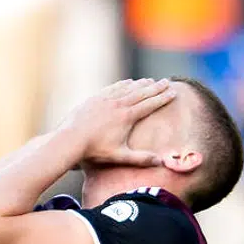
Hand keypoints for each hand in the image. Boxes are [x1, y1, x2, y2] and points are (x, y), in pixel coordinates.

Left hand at [57, 78, 176, 168]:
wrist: (70, 139)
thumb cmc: (95, 150)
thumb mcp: (120, 156)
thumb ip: (141, 159)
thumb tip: (161, 163)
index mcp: (127, 116)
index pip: (150, 104)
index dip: (163, 98)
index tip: (173, 93)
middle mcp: (118, 104)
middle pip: (142, 93)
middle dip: (156, 87)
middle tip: (167, 81)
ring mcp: (106, 99)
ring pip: (128, 88)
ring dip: (141, 84)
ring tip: (150, 80)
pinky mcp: (96, 98)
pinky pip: (113, 88)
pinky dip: (123, 84)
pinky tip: (127, 82)